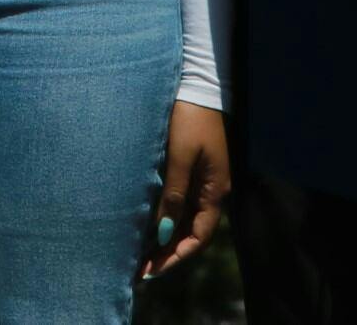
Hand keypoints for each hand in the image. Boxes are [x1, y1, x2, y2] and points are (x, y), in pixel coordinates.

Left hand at [141, 101, 228, 278]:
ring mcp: (205, 179)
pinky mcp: (195, 168)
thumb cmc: (189, 117)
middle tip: (142, 270)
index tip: (152, 271)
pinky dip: (168, 218)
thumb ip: (174, 193)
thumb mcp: (180, 155)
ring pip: (188, 219)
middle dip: (170, 253)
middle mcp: (213, 190)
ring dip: (168, 238)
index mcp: (214, 190)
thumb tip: (165, 233)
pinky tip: (150, 224)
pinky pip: (184, 203)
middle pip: (193, 232)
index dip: (177, 256)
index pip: (198, 236)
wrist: (198, 85)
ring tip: (142, 254)